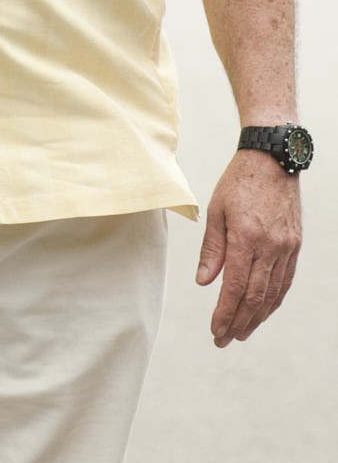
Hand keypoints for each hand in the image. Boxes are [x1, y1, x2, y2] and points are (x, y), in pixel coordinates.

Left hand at [196, 151, 301, 346]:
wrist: (273, 159)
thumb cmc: (238, 181)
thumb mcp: (216, 210)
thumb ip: (212, 249)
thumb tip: (205, 282)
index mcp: (246, 236)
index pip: (236, 287)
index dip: (225, 312)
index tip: (215, 330)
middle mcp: (270, 246)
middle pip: (255, 296)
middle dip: (238, 322)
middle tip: (224, 339)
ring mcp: (286, 247)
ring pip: (273, 293)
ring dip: (257, 317)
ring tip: (241, 332)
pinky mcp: (295, 246)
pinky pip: (284, 281)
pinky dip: (273, 300)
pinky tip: (262, 311)